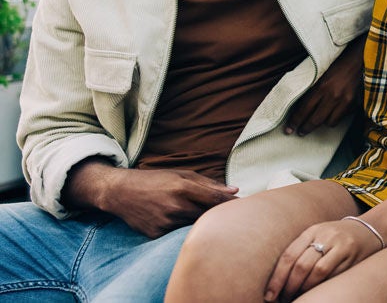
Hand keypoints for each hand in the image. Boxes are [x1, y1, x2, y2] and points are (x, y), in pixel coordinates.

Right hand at [96, 167, 238, 237]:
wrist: (120, 192)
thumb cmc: (155, 180)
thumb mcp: (182, 174)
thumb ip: (209, 183)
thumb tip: (235, 190)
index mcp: (183, 188)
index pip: (216, 200)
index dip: (232, 205)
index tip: (245, 207)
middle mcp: (175, 206)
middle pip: (208, 216)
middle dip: (219, 215)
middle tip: (229, 215)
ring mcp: (165, 222)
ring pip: (194, 226)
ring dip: (201, 223)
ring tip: (199, 215)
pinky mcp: (156, 234)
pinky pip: (177, 234)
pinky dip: (182, 228)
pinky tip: (177, 220)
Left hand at [264, 218, 383, 301]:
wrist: (372, 228)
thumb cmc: (338, 237)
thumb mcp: (319, 235)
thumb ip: (301, 250)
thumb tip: (279, 279)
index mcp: (313, 230)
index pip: (289, 255)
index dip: (277, 277)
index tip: (269, 294)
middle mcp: (326, 236)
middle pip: (301, 265)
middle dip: (288, 286)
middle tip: (282, 299)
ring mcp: (341, 246)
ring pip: (317, 272)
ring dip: (304, 289)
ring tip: (296, 297)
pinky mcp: (353, 257)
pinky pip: (333, 275)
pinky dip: (320, 286)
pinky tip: (314, 292)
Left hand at [285, 35, 365, 135]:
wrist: (360, 59)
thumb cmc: (338, 64)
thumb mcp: (320, 74)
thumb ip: (312, 89)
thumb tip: (300, 106)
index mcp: (321, 86)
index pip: (304, 109)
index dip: (295, 121)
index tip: (289, 129)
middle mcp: (333, 96)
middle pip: (315, 120)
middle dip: (306, 128)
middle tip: (300, 132)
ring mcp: (345, 101)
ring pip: (329, 122)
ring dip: (323, 122)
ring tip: (319, 119)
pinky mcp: (354, 104)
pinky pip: (342, 118)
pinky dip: (336, 116)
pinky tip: (334, 112)